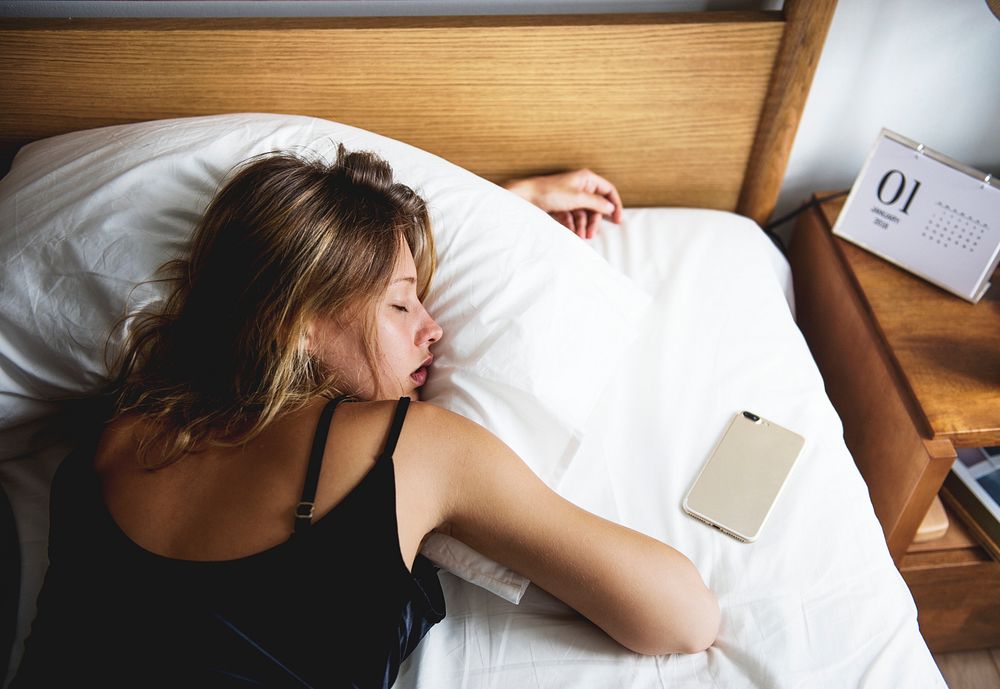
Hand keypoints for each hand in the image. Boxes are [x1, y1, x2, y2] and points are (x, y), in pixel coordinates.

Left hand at [503, 169, 622, 238]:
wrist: (526, 197)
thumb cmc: (550, 192)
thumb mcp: (578, 198)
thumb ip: (597, 203)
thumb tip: (611, 208)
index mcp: (587, 179)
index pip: (608, 190)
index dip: (615, 204)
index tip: (618, 219)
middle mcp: (580, 186)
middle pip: (595, 205)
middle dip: (594, 220)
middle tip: (591, 234)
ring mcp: (571, 196)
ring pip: (584, 213)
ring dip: (583, 225)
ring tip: (580, 235)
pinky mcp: (562, 206)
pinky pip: (572, 217)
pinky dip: (573, 225)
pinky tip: (571, 232)